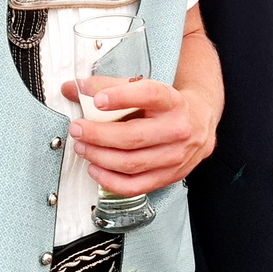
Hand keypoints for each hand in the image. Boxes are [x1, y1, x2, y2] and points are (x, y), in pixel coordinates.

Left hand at [64, 77, 215, 195]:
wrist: (199, 123)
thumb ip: (108, 86)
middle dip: (98, 134)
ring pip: (131, 163)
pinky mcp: (169, 176)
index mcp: (172, 101)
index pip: (149, 95)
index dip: (122, 97)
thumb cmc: (166, 106)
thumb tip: (73, 88)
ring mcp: (175, 156)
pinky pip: (135, 186)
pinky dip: (110, 181)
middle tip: (78, 129)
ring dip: (100, 157)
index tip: (98, 100)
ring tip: (82, 148)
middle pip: (133, 136)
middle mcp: (177, 129)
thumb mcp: (144, 88)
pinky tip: (95, 169)